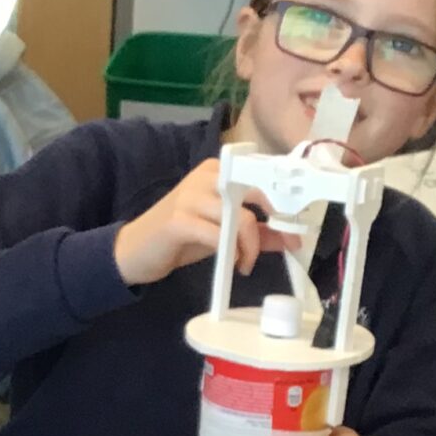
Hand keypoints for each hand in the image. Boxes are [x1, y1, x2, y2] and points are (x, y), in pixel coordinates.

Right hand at [112, 160, 290, 288]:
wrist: (136, 251)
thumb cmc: (182, 238)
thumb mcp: (225, 233)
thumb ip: (258, 232)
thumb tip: (292, 238)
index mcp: (219, 170)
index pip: (262, 174)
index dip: (286, 194)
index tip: (299, 219)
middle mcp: (206, 176)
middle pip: (256, 192)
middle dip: (277, 221)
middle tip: (287, 243)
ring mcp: (191, 196)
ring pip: (241, 218)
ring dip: (251, 246)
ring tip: (246, 262)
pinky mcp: (179, 220)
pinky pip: (219, 235)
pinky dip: (233, 252)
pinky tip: (233, 265)